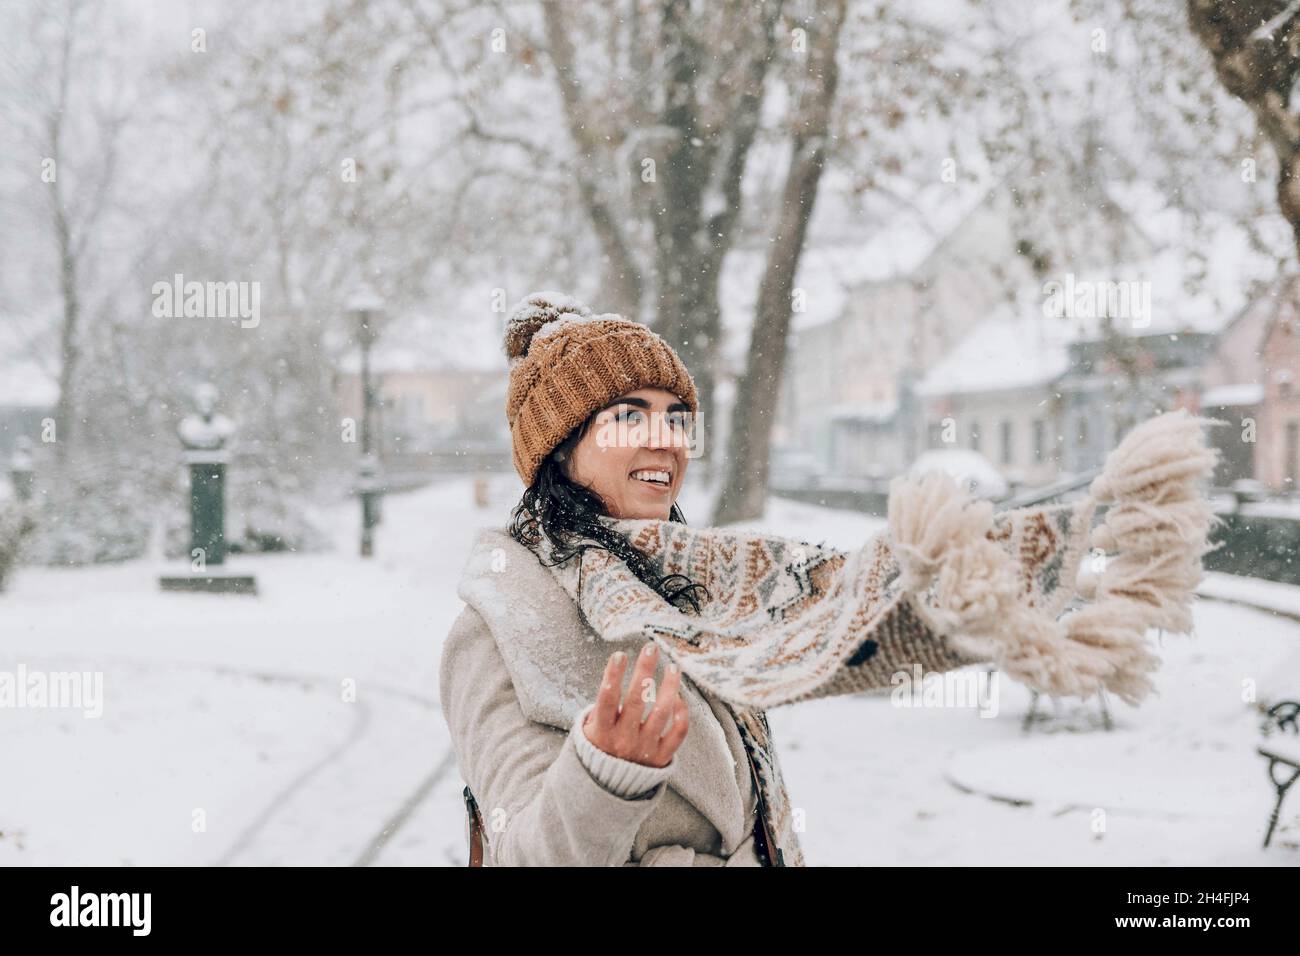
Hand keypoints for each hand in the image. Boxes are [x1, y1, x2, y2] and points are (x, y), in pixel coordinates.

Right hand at [583, 642, 688, 767]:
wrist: (611, 788)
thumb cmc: (601, 746)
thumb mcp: (590, 730)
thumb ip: (601, 706)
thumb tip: (614, 671)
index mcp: (602, 731)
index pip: (606, 699)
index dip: (612, 676)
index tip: (619, 654)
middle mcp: (624, 739)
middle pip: (636, 700)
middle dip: (644, 670)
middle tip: (651, 648)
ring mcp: (645, 748)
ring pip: (661, 712)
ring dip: (669, 687)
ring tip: (673, 667)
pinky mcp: (662, 757)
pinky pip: (678, 731)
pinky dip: (682, 713)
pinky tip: (679, 697)